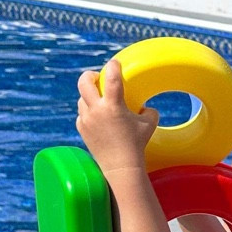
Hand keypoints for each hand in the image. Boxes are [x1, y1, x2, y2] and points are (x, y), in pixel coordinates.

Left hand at [76, 60, 156, 176]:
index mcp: (113, 105)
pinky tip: (96, 118)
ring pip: (82, 98)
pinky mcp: (82, 128)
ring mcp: (87, 119)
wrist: (121, 167)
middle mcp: (97, 109)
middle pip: (84, 81)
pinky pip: (82, 114)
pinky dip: (88, 113)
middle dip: (89, 76)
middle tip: (96, 77)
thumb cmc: (137, 145)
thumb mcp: (149, 125)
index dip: (113, 66)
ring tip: (98, 101)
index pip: (111, 77)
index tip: (115, 64)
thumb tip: (145, 108)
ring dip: (89, 96)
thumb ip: (149, 112)